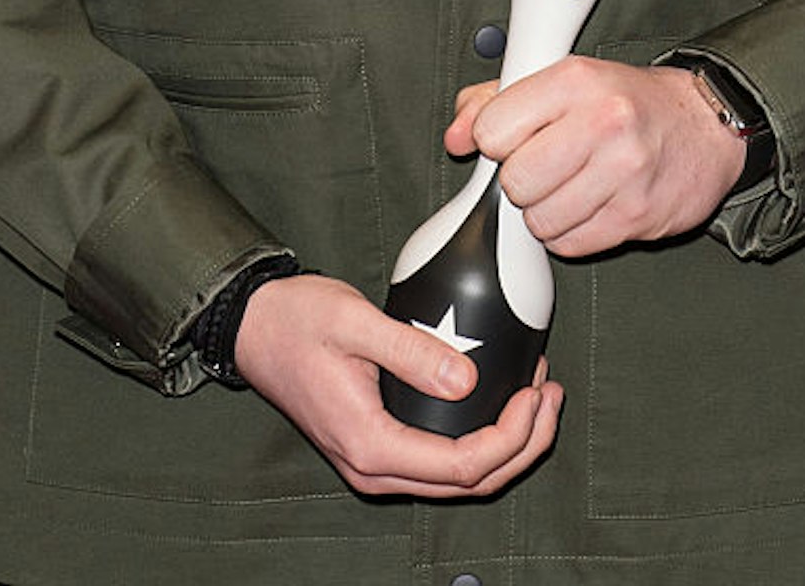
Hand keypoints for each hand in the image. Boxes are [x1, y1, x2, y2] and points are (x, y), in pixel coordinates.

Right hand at [233, 271, 562, 497]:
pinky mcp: (376, 446)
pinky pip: (439, 462)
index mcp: (369, 444)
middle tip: (551, 395)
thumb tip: (470, 382)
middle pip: (468, 484)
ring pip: (457, 480)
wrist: (253, 328)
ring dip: (505, 447)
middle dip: (522, 445)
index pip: (463, 466)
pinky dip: (478, 440)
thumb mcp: (355, 322)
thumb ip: (412, 353)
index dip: (511, 436)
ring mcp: (373, 462)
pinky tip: (496, 403)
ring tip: (538, 397)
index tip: (536, 392)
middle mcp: (372, 468)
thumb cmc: (297, 320)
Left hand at [446, 57, 745, 257]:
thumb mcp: (561, 78)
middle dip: (522, 180)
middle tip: (546, 165)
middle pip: (515, 181)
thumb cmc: (624, 100)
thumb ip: (494, 99)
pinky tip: (591, 204)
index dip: (495, 140)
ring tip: (571, 184)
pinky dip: (572, 232)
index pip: (492, 129)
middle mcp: (602, 122)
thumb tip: (455, 137)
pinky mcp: (639, 216)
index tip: (513, 138)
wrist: (704, 123)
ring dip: (546, 211)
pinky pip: (571, 244)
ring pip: (539, 220)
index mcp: (574, 80)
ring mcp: (624, 172)